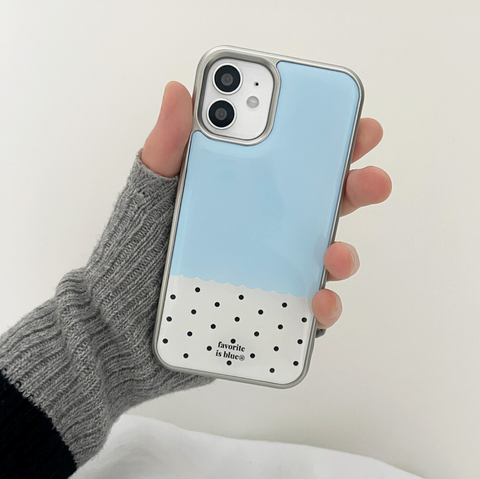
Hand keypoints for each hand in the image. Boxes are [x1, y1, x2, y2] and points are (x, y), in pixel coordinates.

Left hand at [142, 82, 390, 330]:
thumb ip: (167, 145)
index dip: (328, 141)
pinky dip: (325, 306)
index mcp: (246, 194)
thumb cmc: (137, 250)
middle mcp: (267, 230)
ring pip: (326, 258)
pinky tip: (317, 300)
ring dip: (346, 252)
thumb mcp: (151, 191)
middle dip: (357, 187)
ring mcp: (274, 271)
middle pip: (325, 205)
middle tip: (371, 178)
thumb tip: (178, 90)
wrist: (122, 319)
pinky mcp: (273, 311)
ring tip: (335, 252)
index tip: (353, 124)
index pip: (296, 163)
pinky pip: (310, 310)